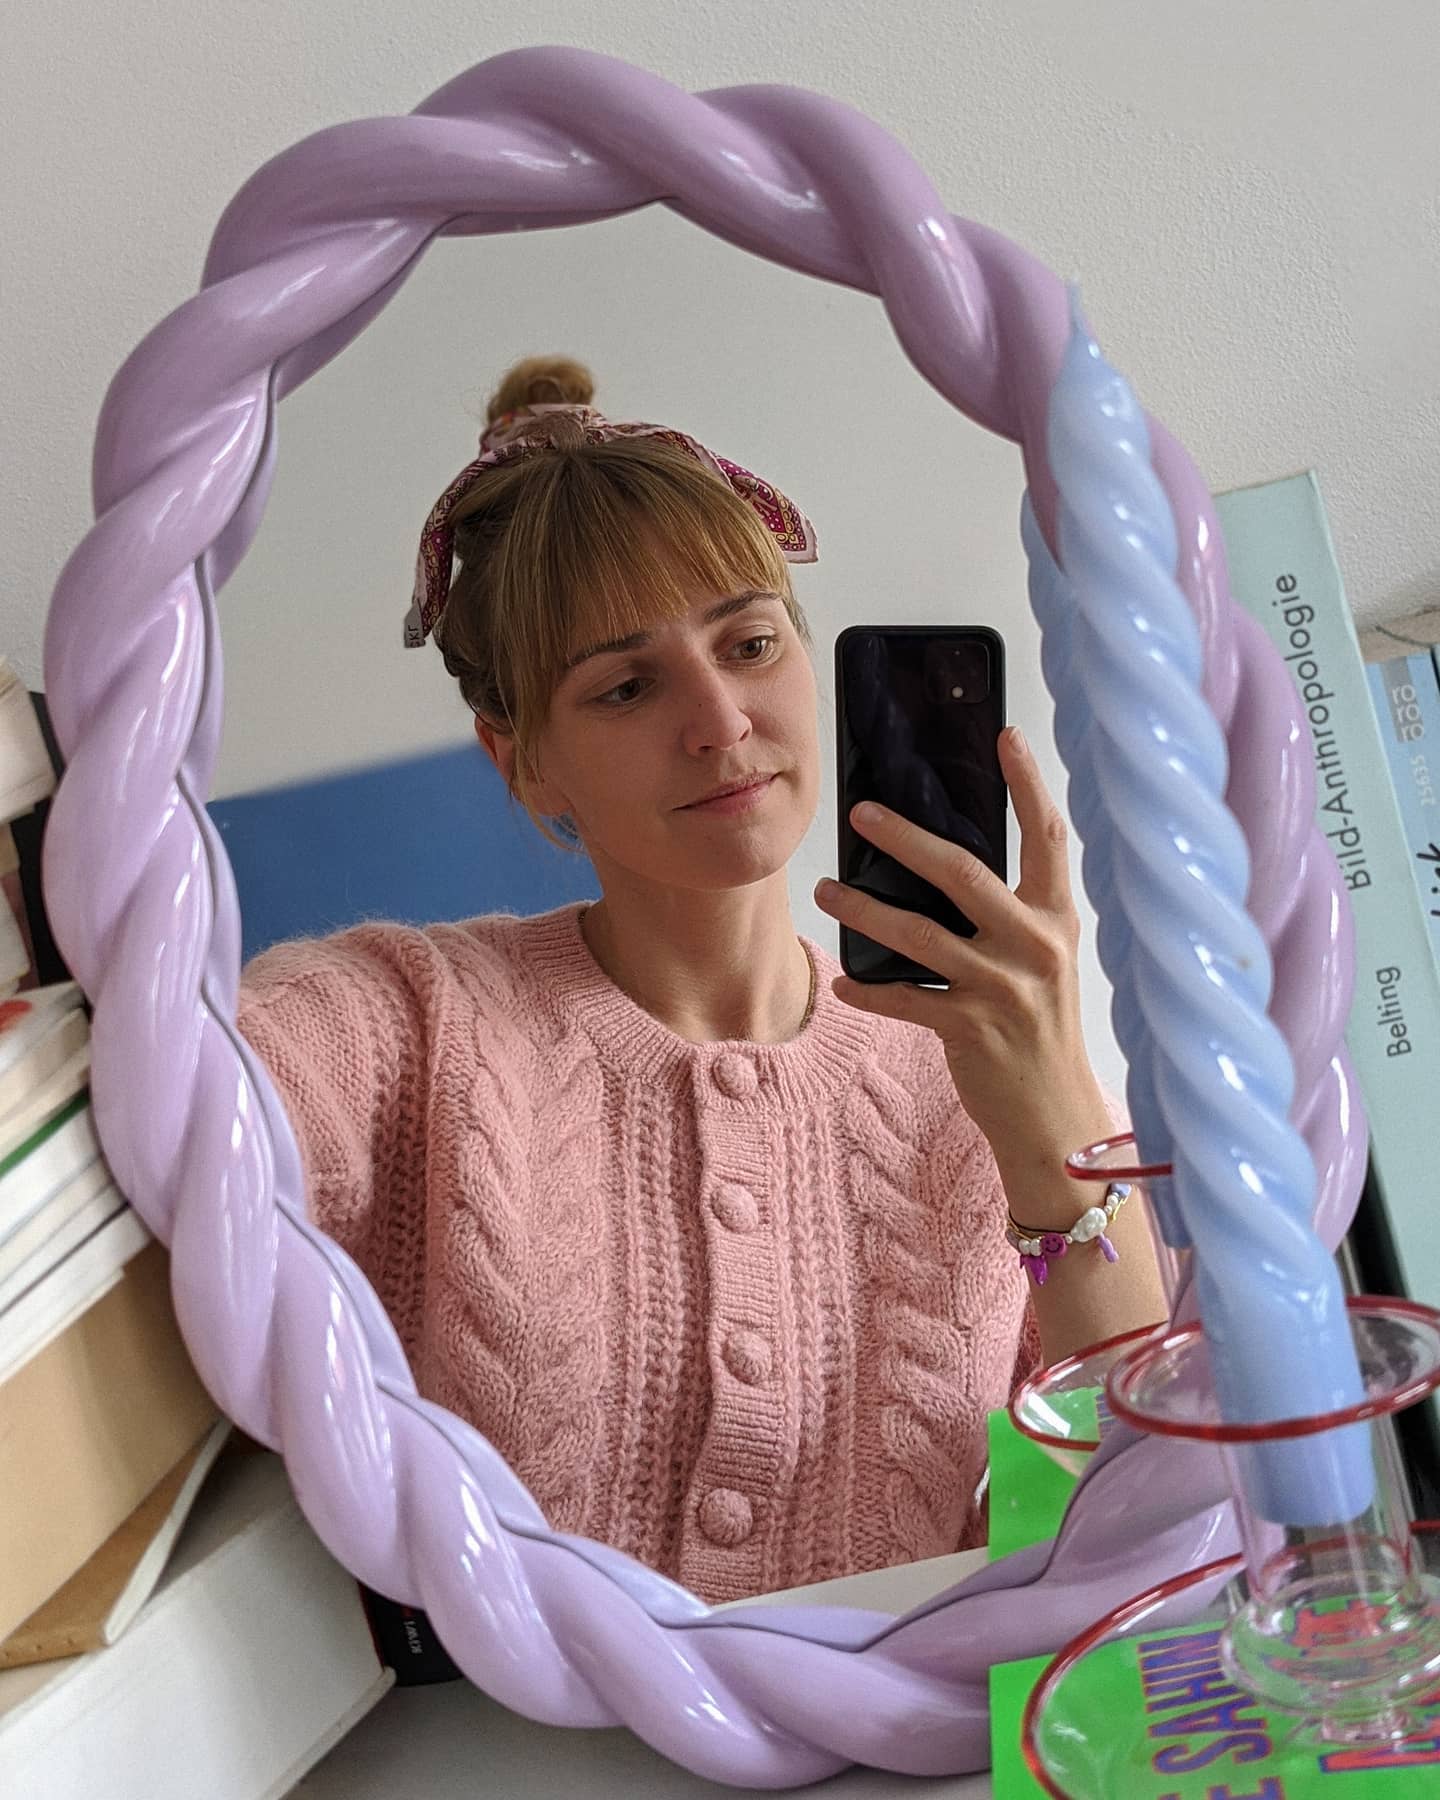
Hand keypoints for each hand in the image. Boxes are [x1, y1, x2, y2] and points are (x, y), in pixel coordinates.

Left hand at [814, 727, 1108, 1171]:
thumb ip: (1009, 915)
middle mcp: (1036, 945)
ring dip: (864, 910)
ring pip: (919, 934)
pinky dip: (869, 989)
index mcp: (1057, 918)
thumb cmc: (1041, 1031)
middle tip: (861, 814)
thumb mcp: (1043, 962)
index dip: (1027, 782)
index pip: (1048, 835)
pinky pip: (905, 1000)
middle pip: (964, 872)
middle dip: (906, 837)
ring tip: (827, 892)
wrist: (1057, 1119)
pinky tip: (843, 983)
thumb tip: (943, 865)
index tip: (1002, 734)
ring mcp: (1005, 988)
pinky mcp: (972, 1030)